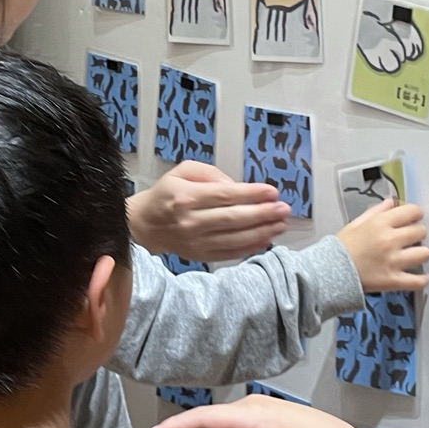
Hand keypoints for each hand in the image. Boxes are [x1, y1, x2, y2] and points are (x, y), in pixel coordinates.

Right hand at [127, 162, 289, 262]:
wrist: (145, 225)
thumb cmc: (166, 195)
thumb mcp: (182, 171)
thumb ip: (208, 173)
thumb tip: (234, 185)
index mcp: (185, 197)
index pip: (224, 196)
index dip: (251, 194)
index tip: (272, 192)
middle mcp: (191, 221)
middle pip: (234, 218)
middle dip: (263, 213)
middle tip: (284, 209)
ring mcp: (195, 242)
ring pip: (235, 238)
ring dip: (262, 231)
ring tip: (281, 224)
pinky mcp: (199, 256)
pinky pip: (230, 253)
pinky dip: (250, 247)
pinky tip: (266, 239)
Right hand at [337, 199, 428, 292]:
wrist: (328, 272)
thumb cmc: (341, 246)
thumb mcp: (355, 223)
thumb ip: (376, 211)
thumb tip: (392, 202)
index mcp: (380, 223)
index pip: (412, 211)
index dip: (415, 214)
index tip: (413, 219)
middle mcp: (390, 240)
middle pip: (421, 231)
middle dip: (417, 233)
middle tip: (410, 239)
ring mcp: (393, 261)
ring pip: (424, 253)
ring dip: (421, 254)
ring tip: (414, 256)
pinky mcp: (393, 280)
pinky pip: (417, 281)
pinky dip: (422, 279)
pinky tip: (422, 277)